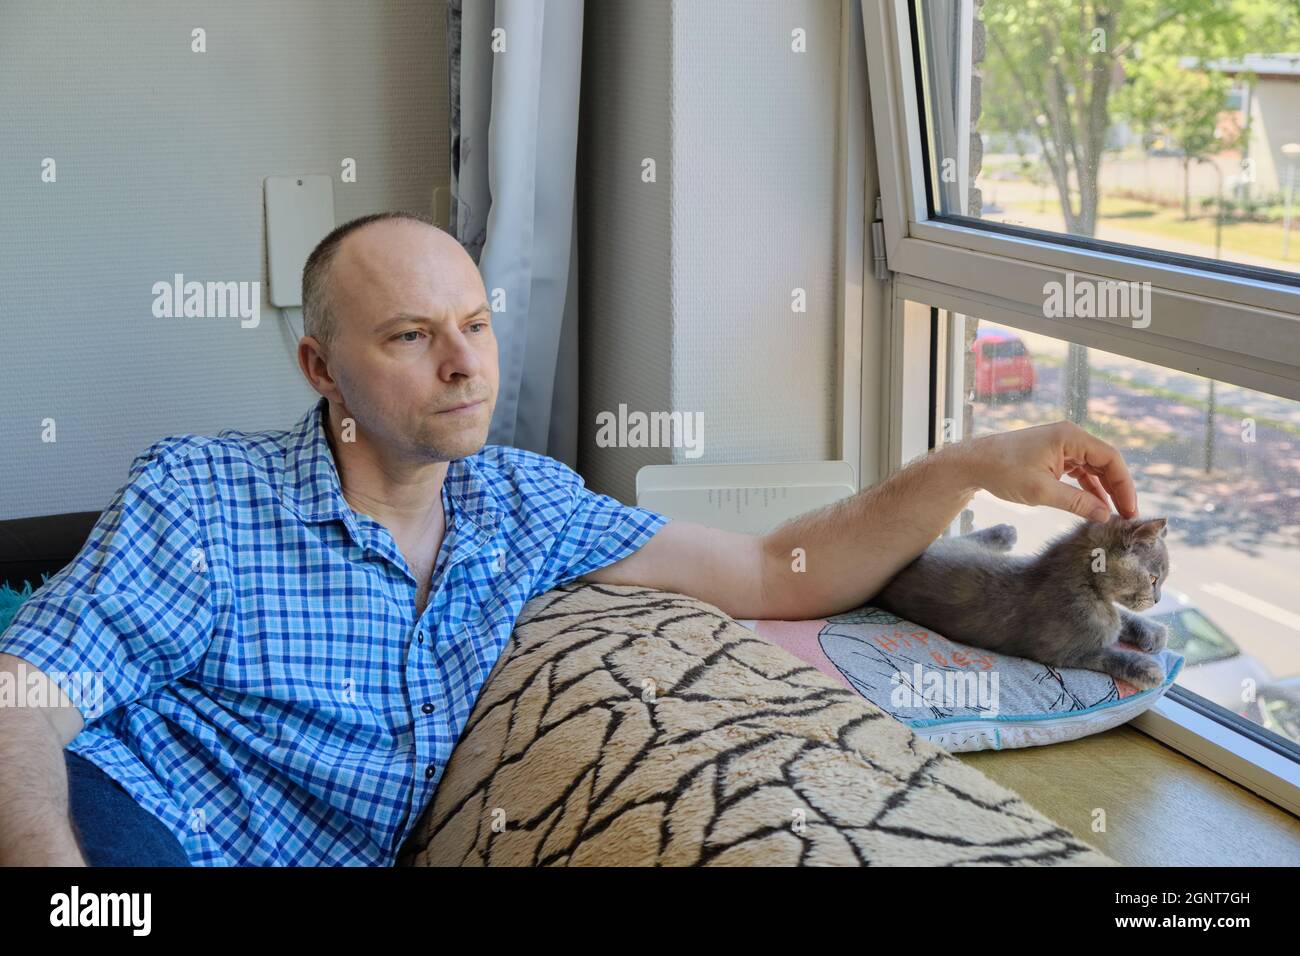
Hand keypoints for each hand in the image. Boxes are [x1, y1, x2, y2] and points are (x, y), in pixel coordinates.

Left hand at [958, 421, 1137, 522]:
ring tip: (1113, 515)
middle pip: (1105, 462)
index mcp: (1069, 437)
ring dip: (1104, 490)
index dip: (1124, 484)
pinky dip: (1088, 488)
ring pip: (1093, 468)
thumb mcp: (1041, 491)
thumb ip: (1076, 503)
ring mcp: (1061, 446)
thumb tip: (1105, 516)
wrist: (973, 464)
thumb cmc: (1003, 471)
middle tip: (1126, 516)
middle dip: (1117, 489)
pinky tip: (1095, 506)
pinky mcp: (1053, 456)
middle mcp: (1069, 437)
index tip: (1130, 509)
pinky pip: (1079, 471)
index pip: (1110, 458)